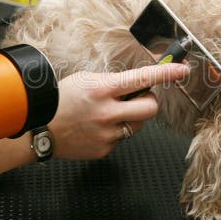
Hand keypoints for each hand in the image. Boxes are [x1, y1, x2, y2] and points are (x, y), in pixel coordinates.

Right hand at [48, 63, 188, 159]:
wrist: (38, 128)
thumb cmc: (60, 100)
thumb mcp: (86, 80)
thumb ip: (113, 82)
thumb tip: (138, 83)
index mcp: (103, 89)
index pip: (142, 78)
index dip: (166, 73)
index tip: (182, 69)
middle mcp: (107, 112)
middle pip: (150, 108)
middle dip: (149, 101)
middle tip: (137, 98)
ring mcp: (107, 134)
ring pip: (137, 125)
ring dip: (130, 118)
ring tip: (107, 114)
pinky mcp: (104, 149)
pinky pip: (121, 139)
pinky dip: (115, 132)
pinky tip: (96, 128)